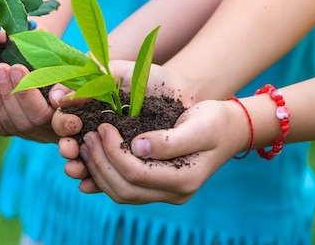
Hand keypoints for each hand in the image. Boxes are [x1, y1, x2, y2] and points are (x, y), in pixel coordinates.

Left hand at [0, 63, 71, 142]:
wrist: (62, 71)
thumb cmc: (75, 68)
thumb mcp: (79, 71)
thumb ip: (72, 83)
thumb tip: (58, 98)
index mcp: (73, 118)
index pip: (58, 118)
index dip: (34, 95)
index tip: (23, 72)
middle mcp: (52, 131)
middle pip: (30, 120)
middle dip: (13, 92)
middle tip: (1, 67)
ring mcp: (33, 134)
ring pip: (12, 125)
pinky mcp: (17, 131)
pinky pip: (0, 130)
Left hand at [55, 99, 249, 203]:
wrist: (228, 128)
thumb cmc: (215, 121)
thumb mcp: (199, 125)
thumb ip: (170, 140)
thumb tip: (137, 146)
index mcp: (184, 179)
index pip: (136, 174)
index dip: (113, 152)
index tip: (102, 127)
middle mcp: (173, 193)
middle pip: (123, 188)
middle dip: (99, 162)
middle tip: (88, 135)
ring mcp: (164, 192)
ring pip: (120, 193)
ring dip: (97, 170)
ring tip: (86, 143)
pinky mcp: (155, 185)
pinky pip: (123, 189)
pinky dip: (102, 177)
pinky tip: (89, 159)